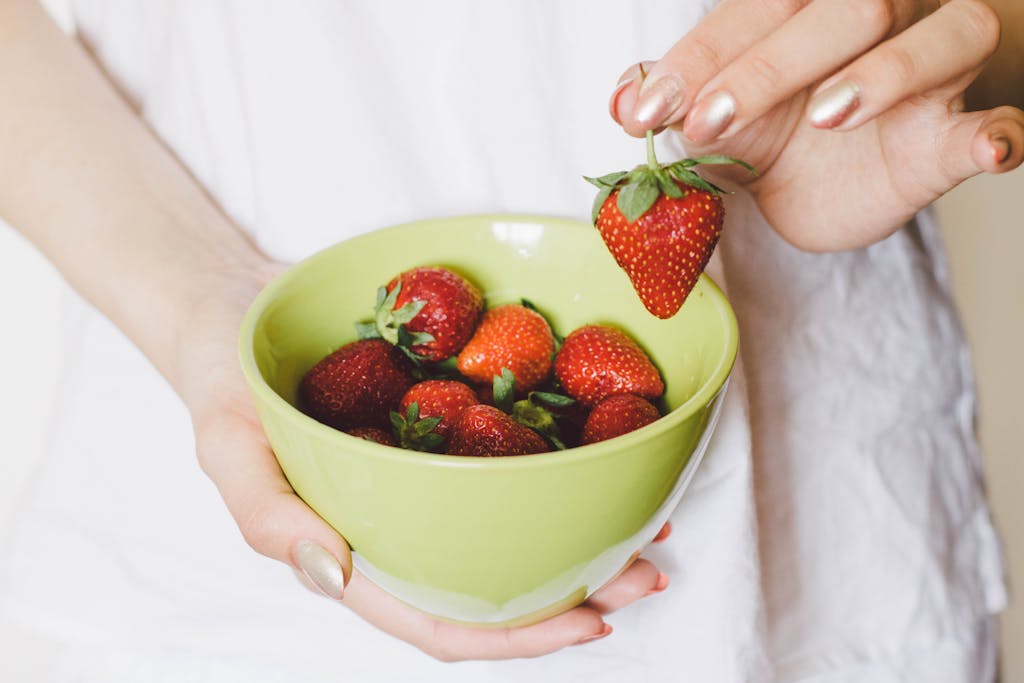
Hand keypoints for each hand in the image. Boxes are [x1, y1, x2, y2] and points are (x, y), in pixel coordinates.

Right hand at [176, 263, 669, 660]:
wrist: (238, 302)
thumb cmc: (224, 379)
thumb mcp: (225, 445)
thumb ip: (268, 516)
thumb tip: (333, 575)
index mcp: (356, 551)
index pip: (440, 619)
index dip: (516, 636)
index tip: (589, 621)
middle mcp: (403, 524)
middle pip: (497, 582)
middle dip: (577, 591)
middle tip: (646, 571)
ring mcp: (427, 476)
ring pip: (513, 525)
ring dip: (584, 535)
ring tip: (648, 528)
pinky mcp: (442, 423)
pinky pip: (507, 453)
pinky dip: (560, 463)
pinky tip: (605, 455)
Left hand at [610, 0, 1023, 250]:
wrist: (836, 183)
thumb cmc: (776, 130)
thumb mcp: (719, 117)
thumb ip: (676, 100)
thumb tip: (620, 96)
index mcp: (801, 13)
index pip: (755, 12)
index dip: (699, 59)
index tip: (644, 112)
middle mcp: (875, 23)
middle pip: (849, 9)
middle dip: (770, 66)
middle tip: (708, 124)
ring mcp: (930, 74)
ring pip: (945, 35)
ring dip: (888, 71)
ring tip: (829, 115)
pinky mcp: (955, 134)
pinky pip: (998, 121)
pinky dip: (999, 133)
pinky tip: (988, 147)